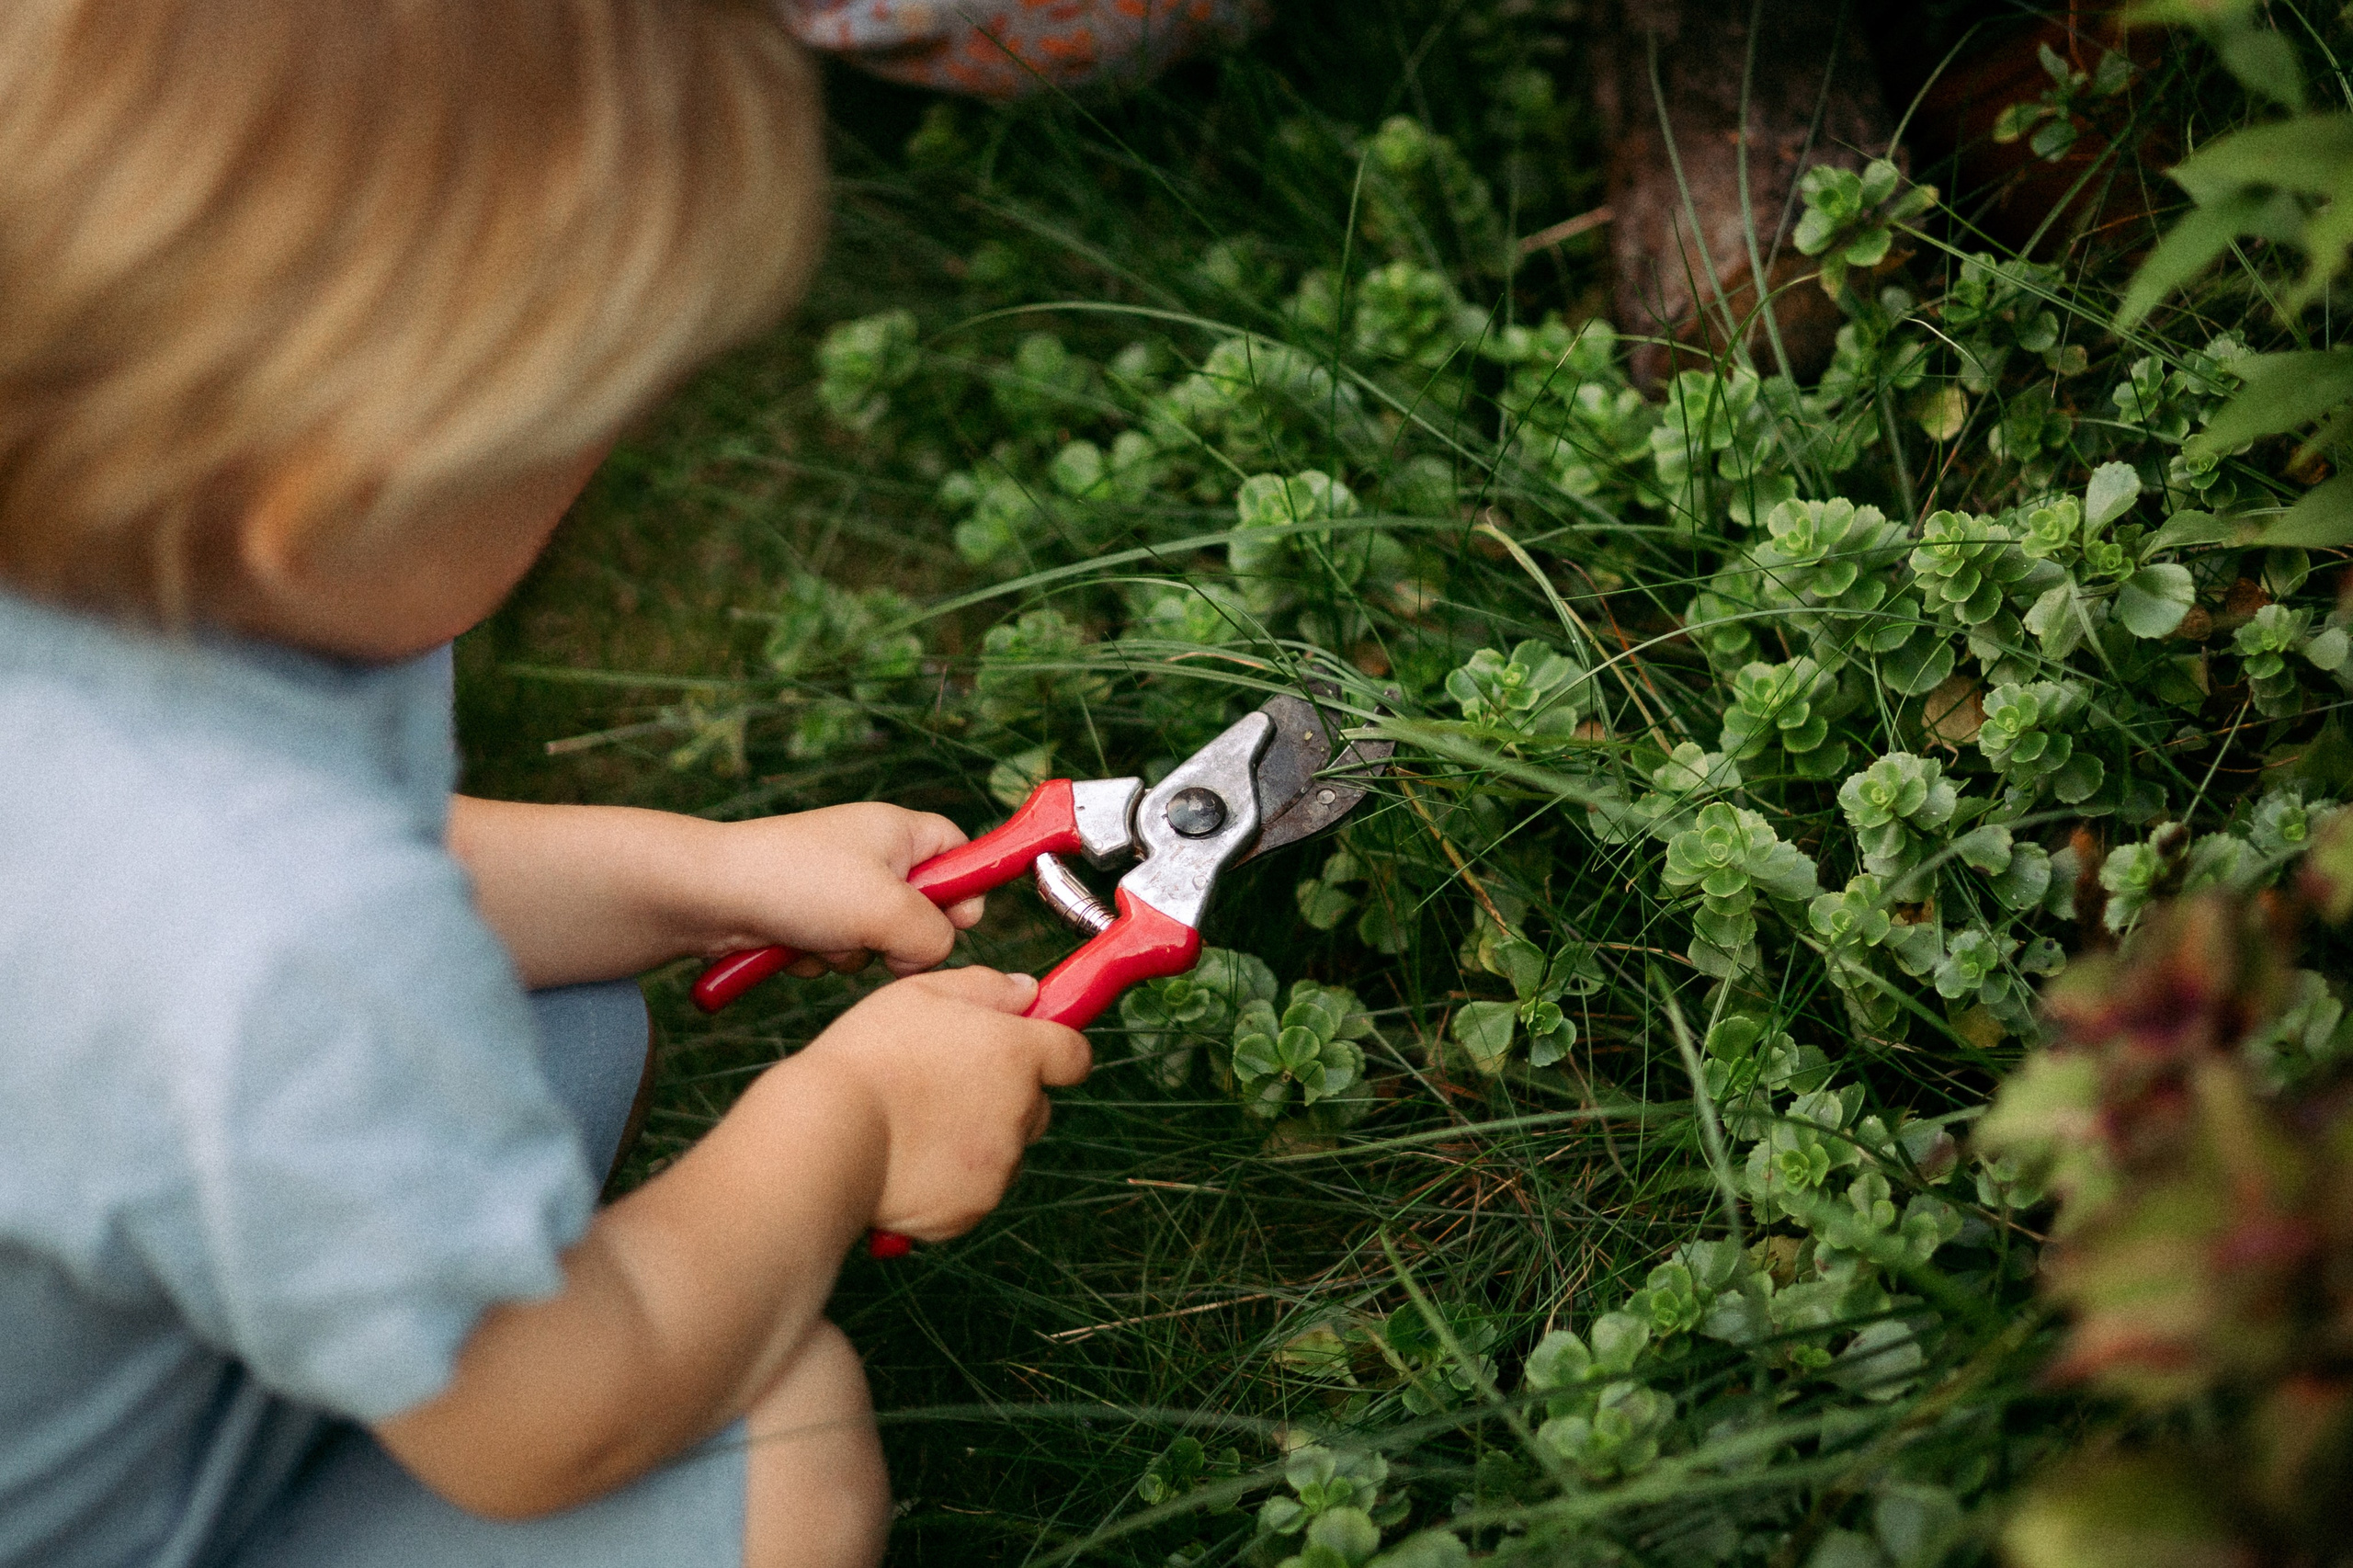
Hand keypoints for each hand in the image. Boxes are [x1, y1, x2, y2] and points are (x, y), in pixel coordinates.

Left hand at [696, 803, 985, 977]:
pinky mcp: (806, 916)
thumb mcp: (888, 910)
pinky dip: (821, 957)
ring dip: (855, 952)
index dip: (967, 885)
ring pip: (879, 937)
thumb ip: (936, 935)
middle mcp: (870, 853)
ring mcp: (835, 886)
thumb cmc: (799, 884)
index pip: (959, 847)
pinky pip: (839, 949)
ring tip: (821, 939)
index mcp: (898, 830)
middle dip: (904, 937)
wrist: (708, 895)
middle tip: (884, 943)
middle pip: (922, 906)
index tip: (960, 921)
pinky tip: (793, 948)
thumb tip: (935, 952)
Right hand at [797, 968, 1090, 1241]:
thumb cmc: (867, 1056)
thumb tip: (1028, 990)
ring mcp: (1000, 1166)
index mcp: (1018, 1054)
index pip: (1075, 1055)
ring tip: (916, 1126)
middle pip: (1038, 1105)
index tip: (1030, 1050)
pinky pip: (975, 1191)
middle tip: (947, 1088)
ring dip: (978, 1139)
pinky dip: (952, 1181)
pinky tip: (908, 1162)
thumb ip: (985, 986)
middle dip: (1008, 1096)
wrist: (826, 1134)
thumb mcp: (921, 993)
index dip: (1055, 1051)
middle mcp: (1021, 1111)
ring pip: (1006, 1150)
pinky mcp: (973, 1209)